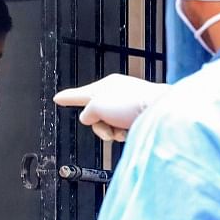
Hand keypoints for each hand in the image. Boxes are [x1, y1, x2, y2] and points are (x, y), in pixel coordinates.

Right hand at [53, 74, 170, 141]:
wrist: (162, 112)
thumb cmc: (133, 102)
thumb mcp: (97, 106)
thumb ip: (87, 112)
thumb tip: (89, 118)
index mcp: (105, 86)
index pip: (80, 93)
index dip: (67, 97)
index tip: (58, 98)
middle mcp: (117, 94)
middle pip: (95, 114)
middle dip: (99, 126)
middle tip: (107, 129)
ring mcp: (129, 106)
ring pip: (109, 125)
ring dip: (112, 131)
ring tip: (122, 130)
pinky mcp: (139, 117)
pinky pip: (123, 129)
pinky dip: (125, 133)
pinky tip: (132, 131)